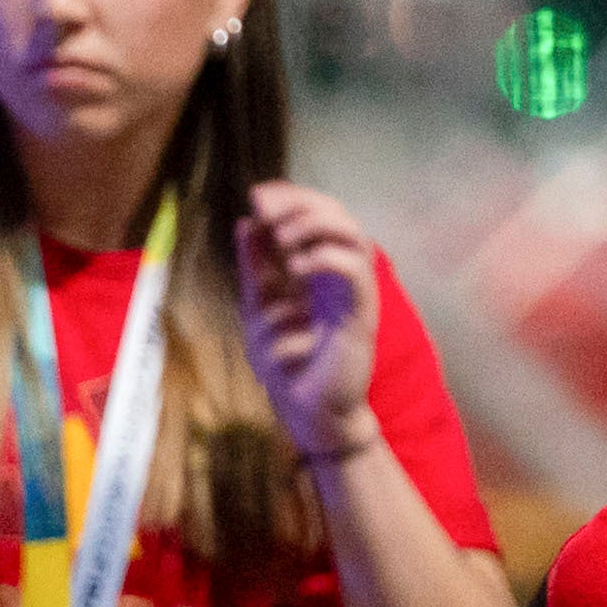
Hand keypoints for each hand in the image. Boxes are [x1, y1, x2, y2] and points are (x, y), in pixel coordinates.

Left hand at [230, 183, 381, 469]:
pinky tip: (296, 267)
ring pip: (355, 235)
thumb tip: (247, 222)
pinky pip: (355, 273)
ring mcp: (354, 293)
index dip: (293, 195)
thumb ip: (255, 266)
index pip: (319, 213)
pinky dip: (326, 259)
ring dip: (317, 226)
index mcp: (321, 268)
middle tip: (269, 209)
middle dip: (303, 202)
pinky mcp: (360, 316)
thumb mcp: (259, 305)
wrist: (306, 410)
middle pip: (340, 215)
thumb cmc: (287, 363)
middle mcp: (343, 275)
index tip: (258, 195)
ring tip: (284, 238)